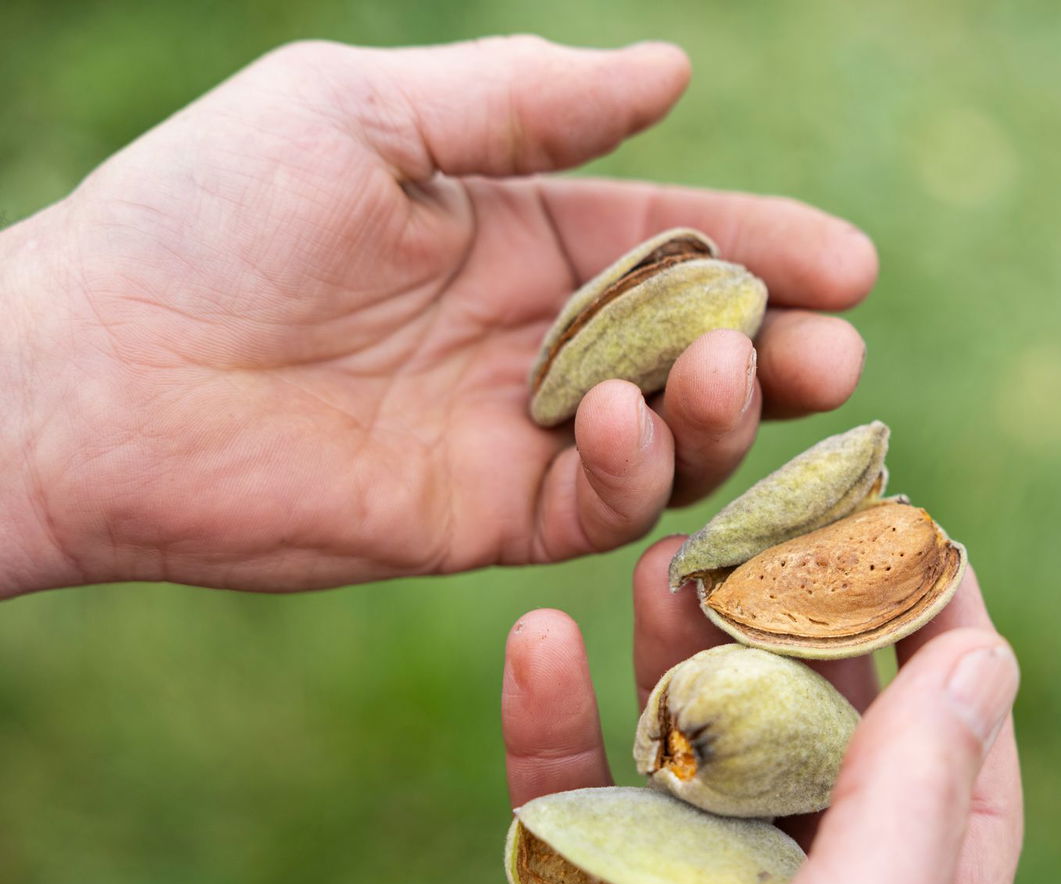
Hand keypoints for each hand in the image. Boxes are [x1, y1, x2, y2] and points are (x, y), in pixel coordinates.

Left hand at [0, 37, 874, 595]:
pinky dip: (636, 469)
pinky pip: (600, 503)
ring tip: (744, 367)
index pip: (674, 240)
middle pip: (696, 345)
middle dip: (781, 345)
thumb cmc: (209, 213)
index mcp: (516, 230)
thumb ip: (525, 101)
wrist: (94, 372)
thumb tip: (674, 72)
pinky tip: (623, 418)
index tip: (851, 261)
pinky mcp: (486, 519)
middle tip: (838, 345)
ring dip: (726, 409)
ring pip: (670, 435)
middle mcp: (533, 335)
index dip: (769, 248)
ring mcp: (514, 431)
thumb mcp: (366, 110)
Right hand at [357, 541, 1021, 883]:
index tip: (923, 538)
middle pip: (822, 752)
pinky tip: (538, 643)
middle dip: (799, 632)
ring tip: (658, 558)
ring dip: (672, 657)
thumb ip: (915, 818)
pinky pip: (563, 799)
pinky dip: (552, 720)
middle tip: (769, 524)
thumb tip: (986, 663)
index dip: (954, 657)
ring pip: (693, 758)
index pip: (961, 787)